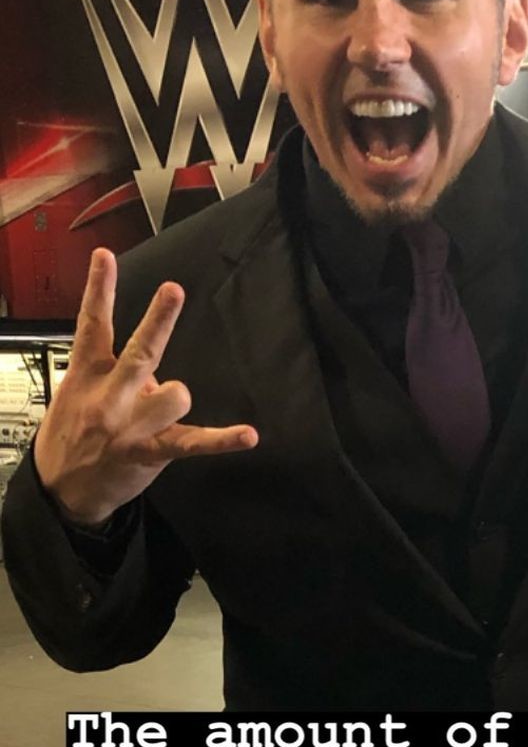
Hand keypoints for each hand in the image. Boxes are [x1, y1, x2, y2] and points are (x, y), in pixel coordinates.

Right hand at [34, 247, 256, 525]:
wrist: (60, 489)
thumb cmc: (71, 435)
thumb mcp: (76, 393)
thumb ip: (113, 372)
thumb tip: (153, 368)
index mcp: (87, 374)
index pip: (91, 324)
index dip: (98, 289)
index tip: (105, 257)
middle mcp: (110, 397)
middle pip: (138, 353)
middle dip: (157, 322)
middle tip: (172, 291)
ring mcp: (130, 426)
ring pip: (171, 397)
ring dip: (177, 395)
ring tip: (174, 396)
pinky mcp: (150, 452)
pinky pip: (192, 444)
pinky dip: (223, 440)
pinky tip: (249, 435)